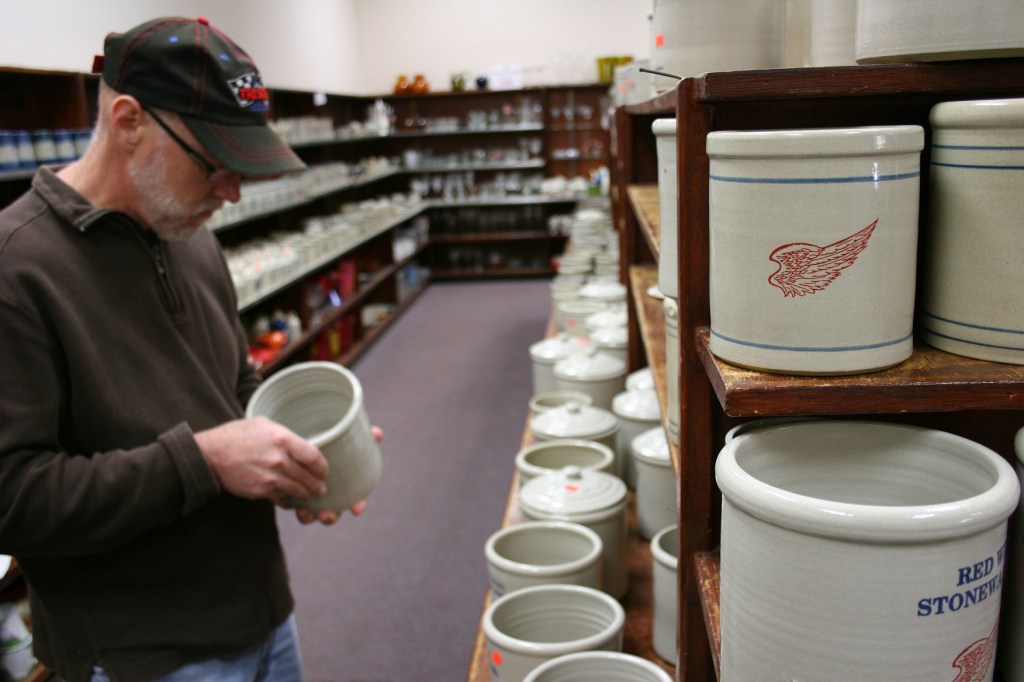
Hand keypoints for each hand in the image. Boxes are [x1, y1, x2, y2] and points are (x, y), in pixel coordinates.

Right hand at [195, 416, 328, 501]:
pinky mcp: (259, 492)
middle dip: (317, 485)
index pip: (314, 457)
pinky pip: (281, 498)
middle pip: (308, 478)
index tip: (324, 470)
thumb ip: (285, 436)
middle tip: (321, 487)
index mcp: (282, 440)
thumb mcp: (264, 424)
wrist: (210, 455)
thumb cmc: (236, 435)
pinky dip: (288, 499)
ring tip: (311, 494)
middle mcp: (278, 461)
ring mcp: (269, 479)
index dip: (323, 467)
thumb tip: (301, 446)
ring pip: (297, 491)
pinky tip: (290, 496)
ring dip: (307, 494)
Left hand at [292, 425, 382, 525]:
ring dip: (309, 517)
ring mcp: (311, 497)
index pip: (356, 500)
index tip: (357, 510)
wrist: (300, 438)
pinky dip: (294, 508)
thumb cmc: (331, 440)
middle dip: (330, 517)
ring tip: (304, 511)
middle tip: (325, 514)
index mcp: (346, 484)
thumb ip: (363, 435)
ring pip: (312, 515)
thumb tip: (377, 433)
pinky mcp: (293, 494)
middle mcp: (329, 495)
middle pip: (333, 513)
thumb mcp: (344, 436)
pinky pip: (294, 507)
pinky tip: (292, 503)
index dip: (358, 505)